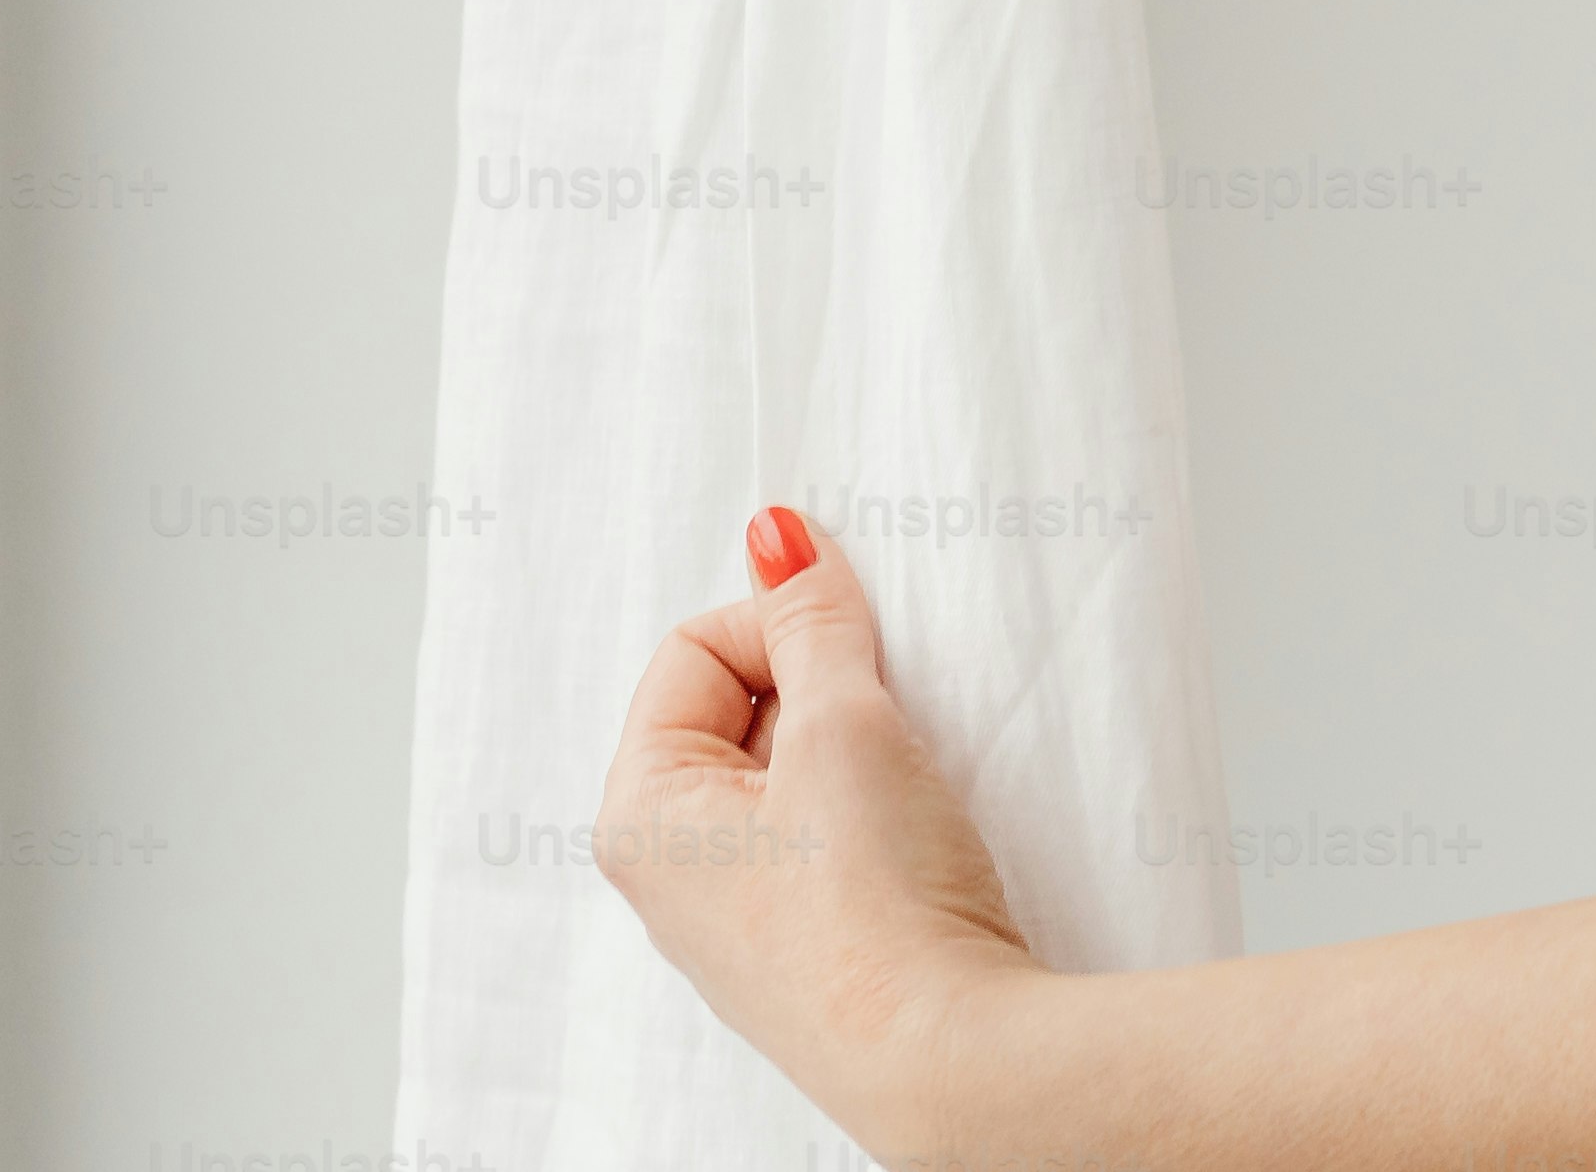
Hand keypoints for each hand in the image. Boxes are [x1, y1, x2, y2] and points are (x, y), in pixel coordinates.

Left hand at [596, 506, 1044, 1145]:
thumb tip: (777, 536)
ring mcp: (740, 916)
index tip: (853, 648)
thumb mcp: (846, 726)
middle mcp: (673, 872)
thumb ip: (811, 619)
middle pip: (739, 707)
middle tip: (882, 717)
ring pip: (789, 770)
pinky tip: (914, 829)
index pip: (695, 649)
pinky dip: (871, 807)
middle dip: (820, 690)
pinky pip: (824, 833)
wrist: (955, 1058)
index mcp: (641, 814)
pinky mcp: (807, 945)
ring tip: (902, 780)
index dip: (782, 627)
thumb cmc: (876, 909)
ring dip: (852, 747)